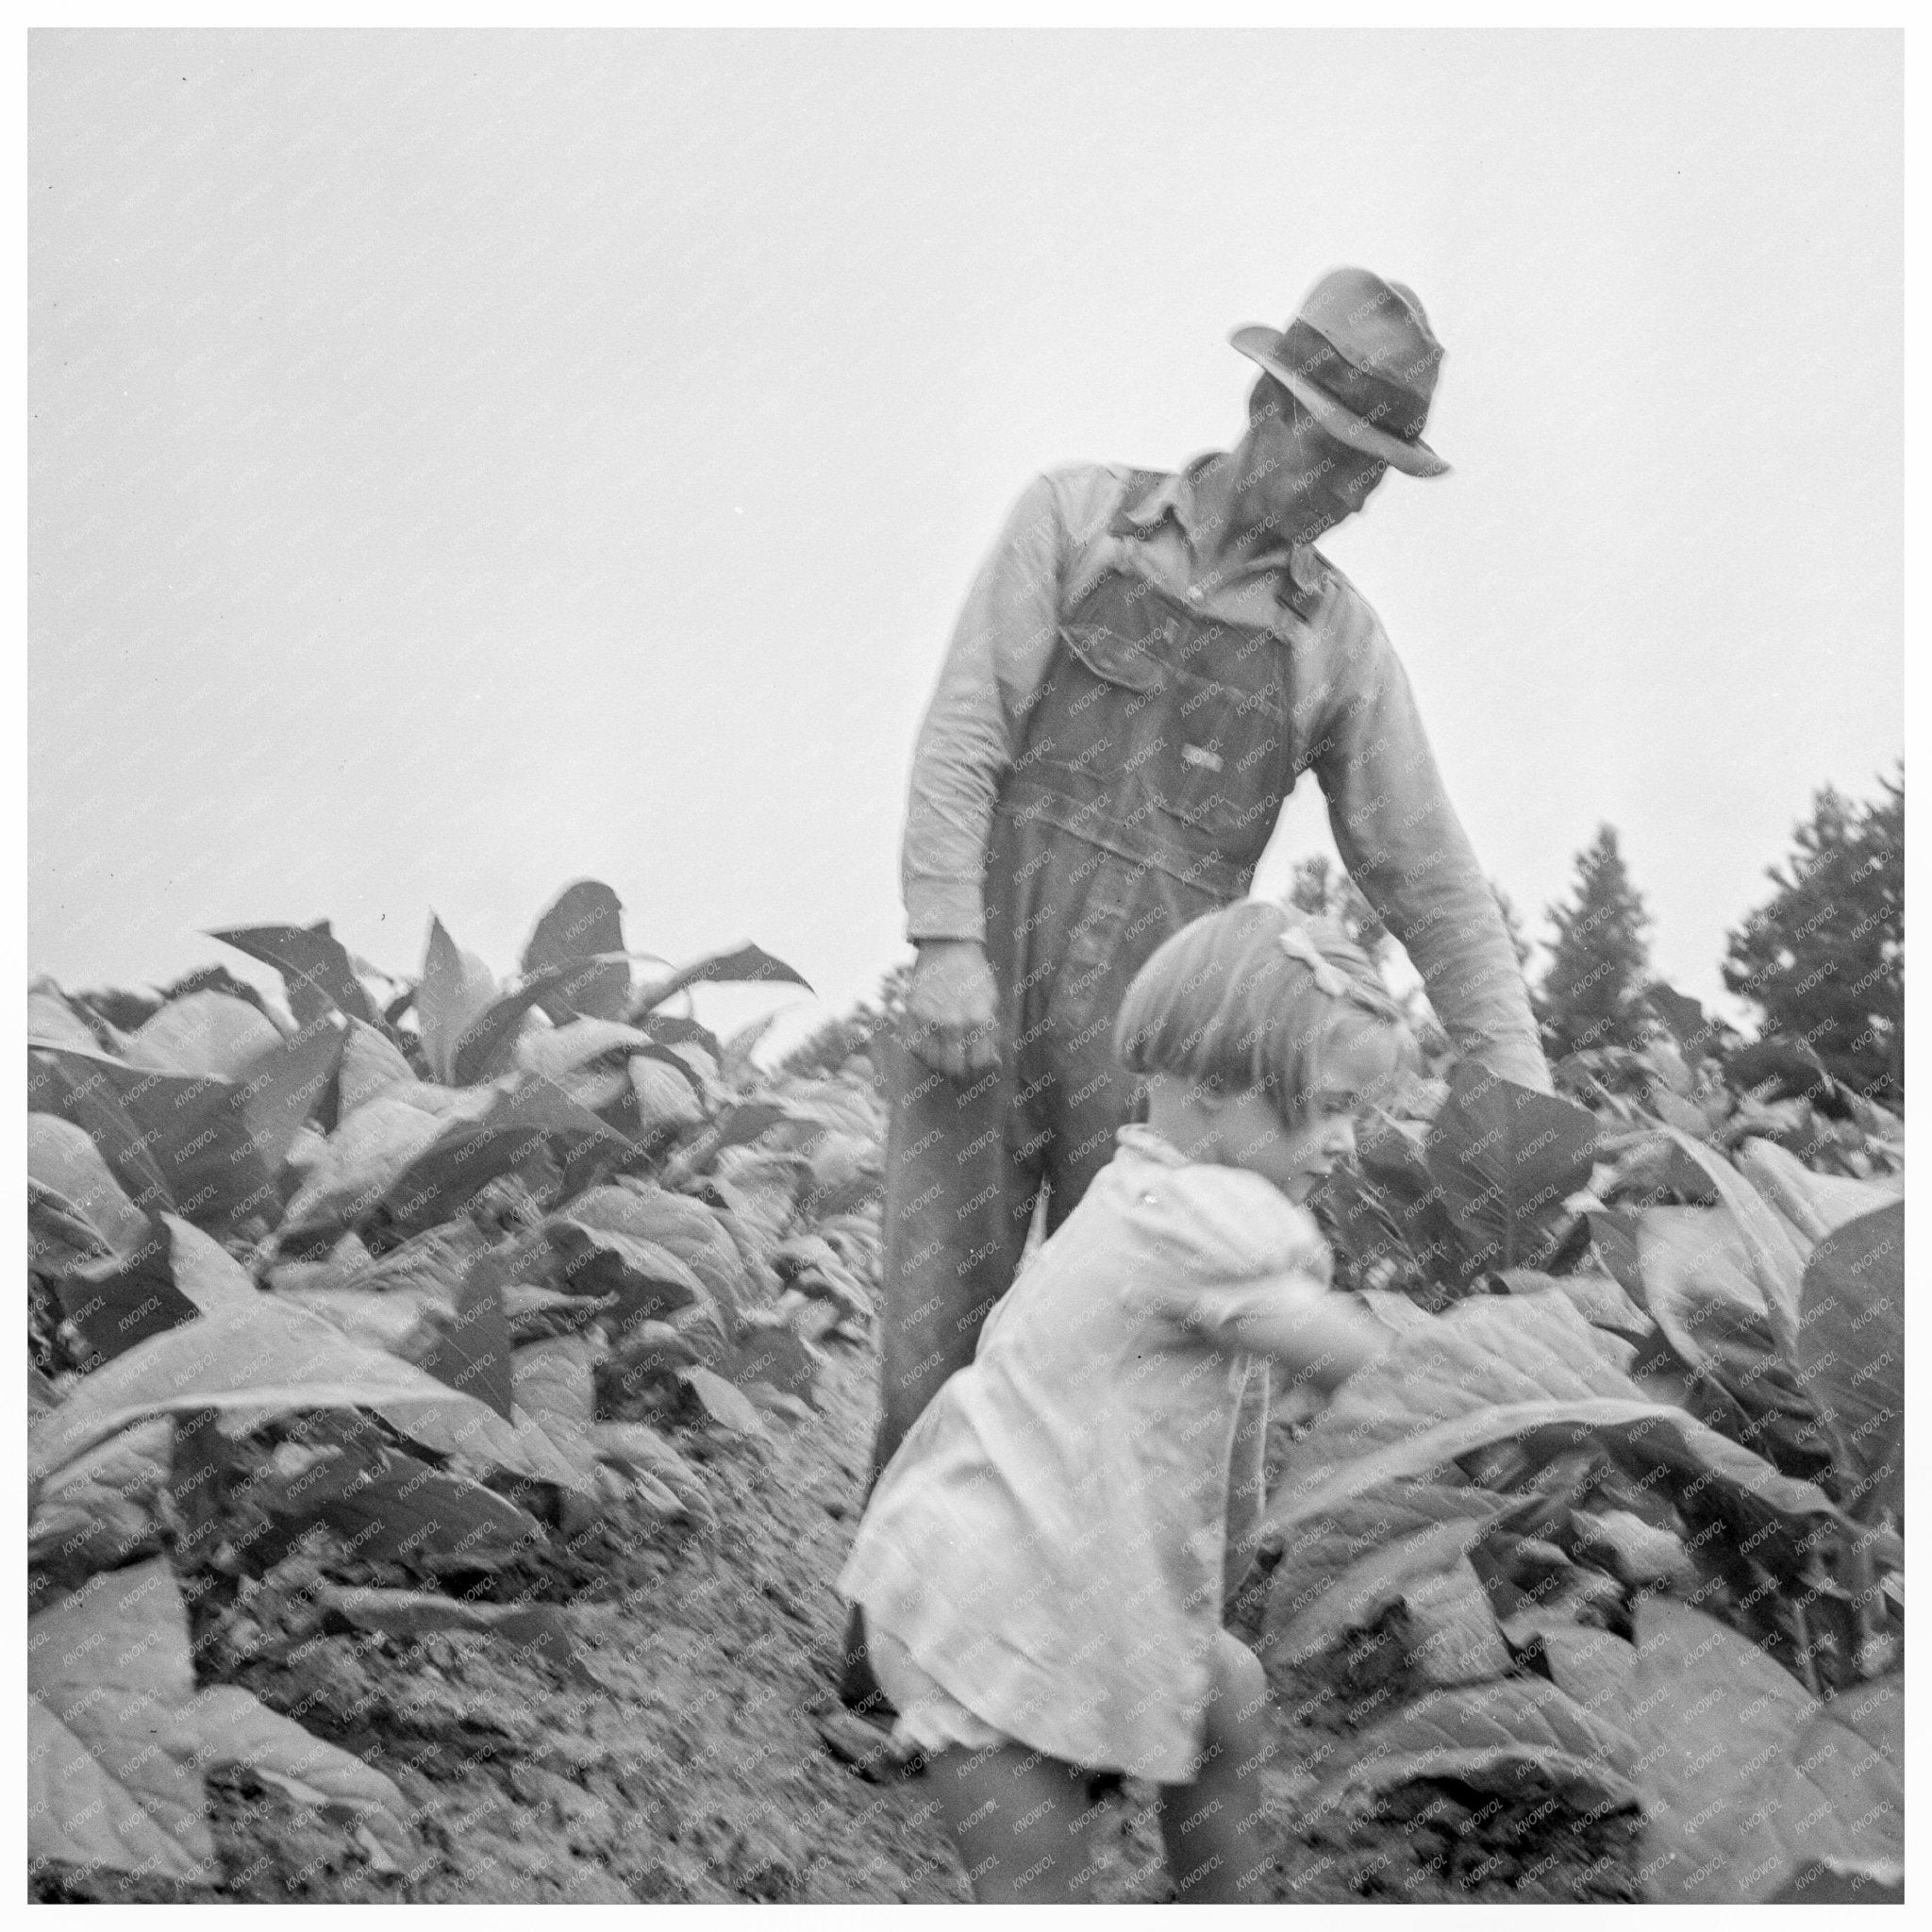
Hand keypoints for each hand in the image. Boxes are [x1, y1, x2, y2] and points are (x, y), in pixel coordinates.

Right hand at [901, 939, 999, 1080]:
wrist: (948, 947)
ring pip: (932, 1063)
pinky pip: (915, 1048)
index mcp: (979, 1020)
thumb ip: (991, 1035)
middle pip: (954, 1069)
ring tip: (946, 1058)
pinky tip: (931, 1047)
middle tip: (961, 1074)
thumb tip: (991, 1064)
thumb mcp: (992, 1003)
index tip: (978, 1072)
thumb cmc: (974, 976)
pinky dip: (923, 1053)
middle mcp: (953, 1023)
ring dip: (940, 1065)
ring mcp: (930, 1019)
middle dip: (960, 1076)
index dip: (980, 1073)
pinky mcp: (911, 1014)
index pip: (979, 1065)